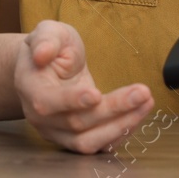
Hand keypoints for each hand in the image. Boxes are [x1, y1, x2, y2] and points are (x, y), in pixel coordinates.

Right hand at [14, 20, 152, 153]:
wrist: (46, 68)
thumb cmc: (50, 47)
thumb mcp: (48, 32)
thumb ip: (45, 40)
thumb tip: (41, 54)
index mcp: (31, 89)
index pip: (47, 102)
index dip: (71, 101)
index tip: (96, 94)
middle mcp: (41, 117)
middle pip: (76, 123)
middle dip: (113, 109)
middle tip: (142, 92)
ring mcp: (57, 132)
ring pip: (88, 142)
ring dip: (121, 126)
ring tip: (146, 104)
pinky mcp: (74, 138)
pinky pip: (97, 145)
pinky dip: (120, 133)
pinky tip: (138, 114)